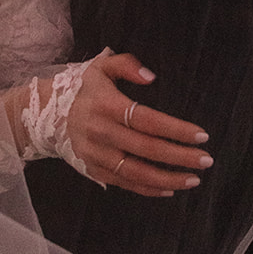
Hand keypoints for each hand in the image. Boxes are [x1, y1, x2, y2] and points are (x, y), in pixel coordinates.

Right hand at [64, 53, 212, 197]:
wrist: (46, 115)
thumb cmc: (84, 89)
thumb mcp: (101, 67)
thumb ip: (126, 65)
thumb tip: (151, 77)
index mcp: (106, 105)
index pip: (147, 120)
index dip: (176, 129)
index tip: (201, 135)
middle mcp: (101, 132)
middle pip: (147, 149)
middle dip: (180, 156)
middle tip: (206, 160)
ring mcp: (97, 155)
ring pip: (137, 172)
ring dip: (168, 178)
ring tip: (193, 179)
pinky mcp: (94, 170)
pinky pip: (125, 183)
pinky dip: (148, 189)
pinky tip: (170, 188)